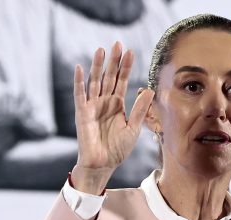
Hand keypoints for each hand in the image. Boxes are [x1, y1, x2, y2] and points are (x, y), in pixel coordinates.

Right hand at [71, 42, 154, 193]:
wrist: (103, 164)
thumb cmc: (118, 148)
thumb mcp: (133, 128)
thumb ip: (140, 109)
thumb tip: (150, 90)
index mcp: (117, 104)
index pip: (122, 81)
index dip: (125, 67)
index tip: (131, 52)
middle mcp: (105, 102)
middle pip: (109, 77)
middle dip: (113, 61)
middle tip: (118, 43)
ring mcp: (92, 106)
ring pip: (95, 82)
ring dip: (98, 66)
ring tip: (102, 50)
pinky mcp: (82, 113)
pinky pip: (80, 95)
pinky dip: (79, 82)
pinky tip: (80, 68)